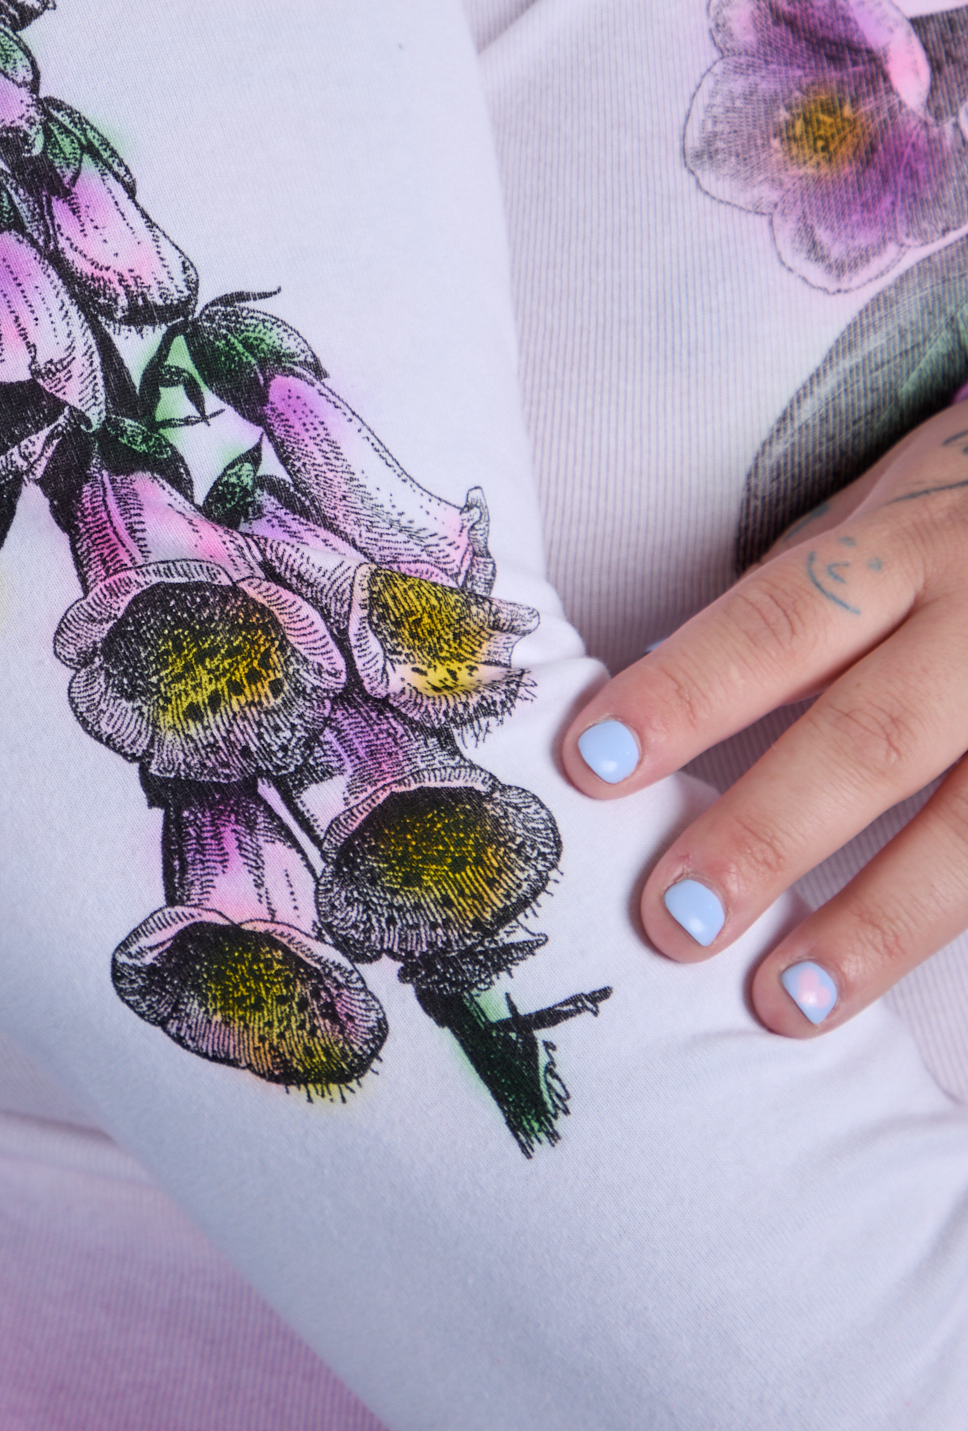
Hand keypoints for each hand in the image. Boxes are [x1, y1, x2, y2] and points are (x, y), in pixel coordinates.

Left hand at [561, 398, 967, 1035]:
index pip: (778, 621)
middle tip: (671, 918)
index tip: (591, 764)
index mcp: (911, 545)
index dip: (684, 693)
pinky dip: (948, 924)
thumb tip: (659, 695)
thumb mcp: (887, 524)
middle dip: (765, 832)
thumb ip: (801, 609)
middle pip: (872, 734)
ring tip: (783, 1001)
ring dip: (873, 923)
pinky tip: (878, 987)